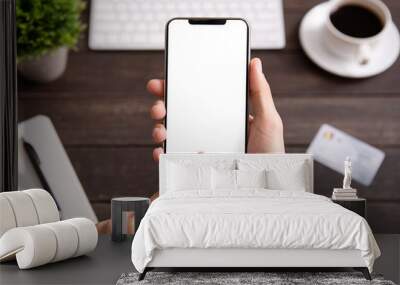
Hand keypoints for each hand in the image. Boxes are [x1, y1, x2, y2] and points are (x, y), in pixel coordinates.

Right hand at [148, 57, 284, 160]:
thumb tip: (254, 63)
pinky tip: (162, 152)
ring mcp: (199, 148)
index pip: (196, 97)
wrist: (265, 184)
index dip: (178, 88)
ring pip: (171, 134)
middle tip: (159, 106)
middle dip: (161, 106)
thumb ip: (260, 92)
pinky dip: (162, 154)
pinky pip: (173, 158)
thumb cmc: (270, 153)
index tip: (165, 81)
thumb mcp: (269, 120)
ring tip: (161, 131)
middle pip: (178, 113)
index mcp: (221, 116)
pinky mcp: (194, 166)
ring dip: (158, 128)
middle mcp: (207, 130)